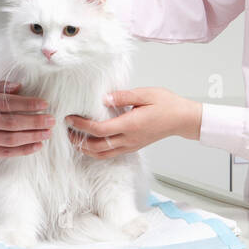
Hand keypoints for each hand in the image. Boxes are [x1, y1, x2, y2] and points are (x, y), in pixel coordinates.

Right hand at [0, 79, 54, 159]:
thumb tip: (21, 88)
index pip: (7, 103)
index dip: (28, 104)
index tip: (44, 104)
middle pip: (11, 123)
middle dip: (35, 122)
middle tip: (51, 120)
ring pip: (9, 140)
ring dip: (32, 137)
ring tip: (47, 133)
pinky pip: (3, 152)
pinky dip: (22, 150)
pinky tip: (35, 145)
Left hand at [66, 88, 201, 156]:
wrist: (182, 119)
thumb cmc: (166, 104)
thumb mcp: (145, 94)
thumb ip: (123, 96)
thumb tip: (103, 98)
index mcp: (130, 125)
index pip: (99, 130)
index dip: (81, 125)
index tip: (70, 117)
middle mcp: (129, 139)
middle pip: (97, 147)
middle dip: (78, 140)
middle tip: (66, 130)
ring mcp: (131, 146)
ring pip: (102, 155)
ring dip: (86, 148)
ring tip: (75, 138)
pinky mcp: (133, 147)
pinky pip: (111, 154)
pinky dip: (97, 151)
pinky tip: (91, 142)